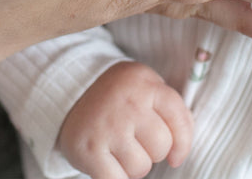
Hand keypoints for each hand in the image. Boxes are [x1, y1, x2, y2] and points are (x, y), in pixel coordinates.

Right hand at [58, 61, 191, 178]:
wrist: (69, 97)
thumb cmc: (117, 100)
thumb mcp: (144, 89)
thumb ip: (171, 111)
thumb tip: (180, 151)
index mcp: (143, 81)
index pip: (179, 118)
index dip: (182, 143)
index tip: (176, 156)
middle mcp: (127, 101)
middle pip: (161, 147)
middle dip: (151, 152)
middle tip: (133, 140)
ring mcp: (108, 125)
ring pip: (141, 167)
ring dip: (132, 166)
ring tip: (117, 147)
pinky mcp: (89, 148)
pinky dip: (115, 178)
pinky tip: (106, 162)